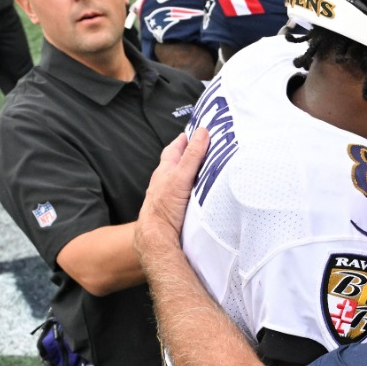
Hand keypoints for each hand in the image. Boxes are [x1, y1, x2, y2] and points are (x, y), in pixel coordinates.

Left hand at [134, 129, 209, 263]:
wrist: (158, 235)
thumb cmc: (164, 205)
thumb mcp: (180, 176)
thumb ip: (192, 155)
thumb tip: (202, 132)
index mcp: (165, 169)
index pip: (176, 147)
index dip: (186, 138)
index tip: (198, 130)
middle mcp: (167, 180)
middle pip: (179, 162)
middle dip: (190, 153)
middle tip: (205, 145)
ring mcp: (171, 194)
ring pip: (183, 177)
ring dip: (193, 172)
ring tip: (208, 167)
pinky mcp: (177, 207)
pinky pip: (188, 192)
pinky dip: (195, 187)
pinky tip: (202, 190)